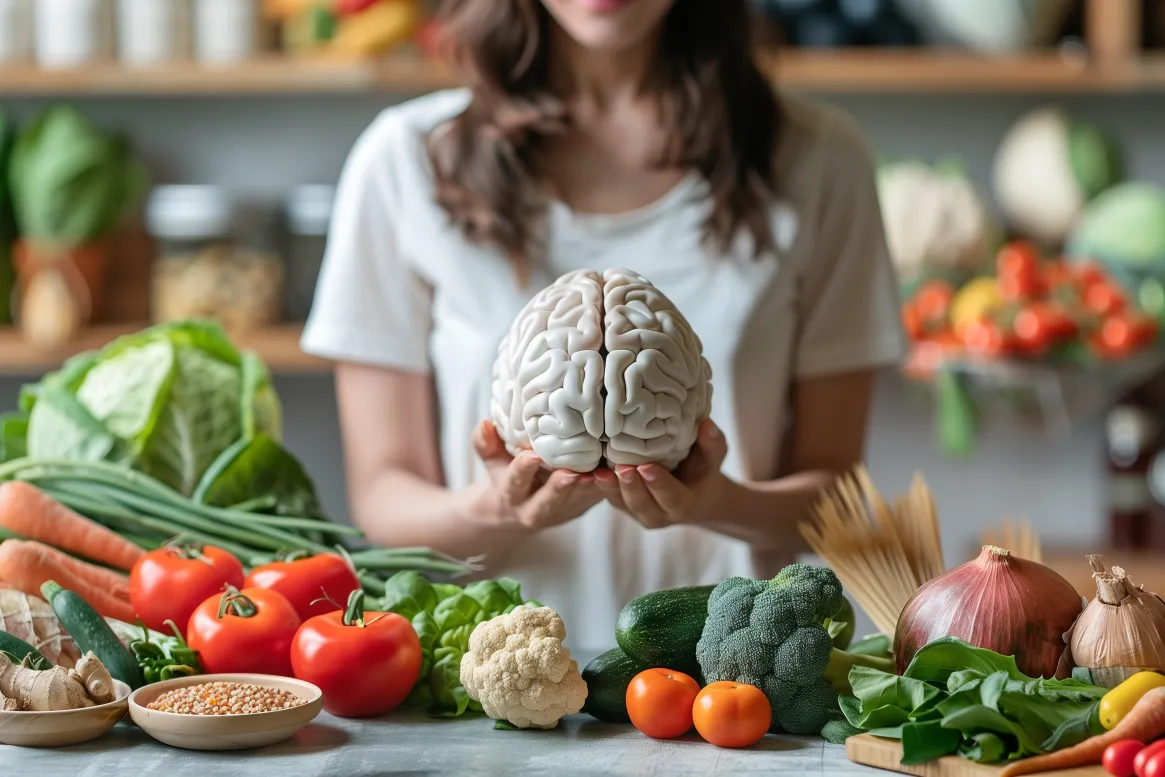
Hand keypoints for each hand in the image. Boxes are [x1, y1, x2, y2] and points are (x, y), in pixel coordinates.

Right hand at [470, 421, 602, 530]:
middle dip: (560, 488)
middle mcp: (535, 508)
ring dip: (590, 488)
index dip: (523, 469)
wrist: (517, 512)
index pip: (514, 481)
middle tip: (573, 474)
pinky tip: (620, 469)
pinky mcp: (583, 507)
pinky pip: (596, 498)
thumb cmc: (505, 476)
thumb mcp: (492, 462)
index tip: (532, 456)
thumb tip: (485, 423)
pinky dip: (607, 485)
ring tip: (602, 471)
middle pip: (548, 501)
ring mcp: (563, 511)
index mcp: (511, 495)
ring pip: (577, 501)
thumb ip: (486, 444)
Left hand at [595, 419, 730, 529]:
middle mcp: (659, 515)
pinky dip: (600, 485)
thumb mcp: (713, 458)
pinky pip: (610, 498)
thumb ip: (711, 444)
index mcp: (684, 505)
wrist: (694, 495)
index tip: (646, 467)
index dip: (659, 484)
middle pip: (642, 503)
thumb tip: (705, 423)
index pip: (672, 497)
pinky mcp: (623, 506)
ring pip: (622, 503)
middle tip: (620, 466)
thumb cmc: (703, 471)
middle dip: (630, 486)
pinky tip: (589, 470)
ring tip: (599, 470)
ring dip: (610, 488)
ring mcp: (638, 513)